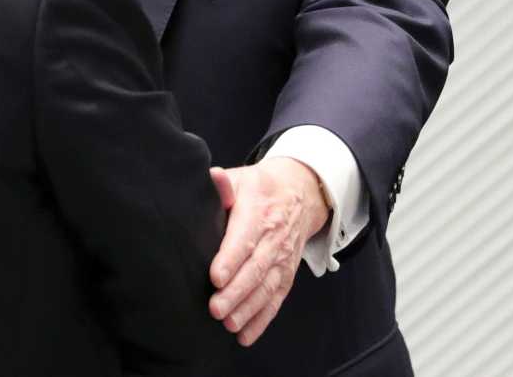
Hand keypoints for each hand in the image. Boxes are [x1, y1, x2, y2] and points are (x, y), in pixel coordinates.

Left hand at [207, 159, 329, 346]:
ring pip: (267, 288)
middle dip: (236, 292)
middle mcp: (275, 238)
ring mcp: (283, 258)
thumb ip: (223, 185)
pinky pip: (276, 299)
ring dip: (248, 309)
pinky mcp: (287, 274)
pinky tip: (245, 335)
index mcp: (259, 212)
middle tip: (215, 309)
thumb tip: (212, 177)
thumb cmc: (259, 188)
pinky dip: (262, 319)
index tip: (215, 277)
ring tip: (229, 324)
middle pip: (256, 268)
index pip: (245, 239)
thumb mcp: (241, 179)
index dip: (231, 259)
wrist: (300, 193)